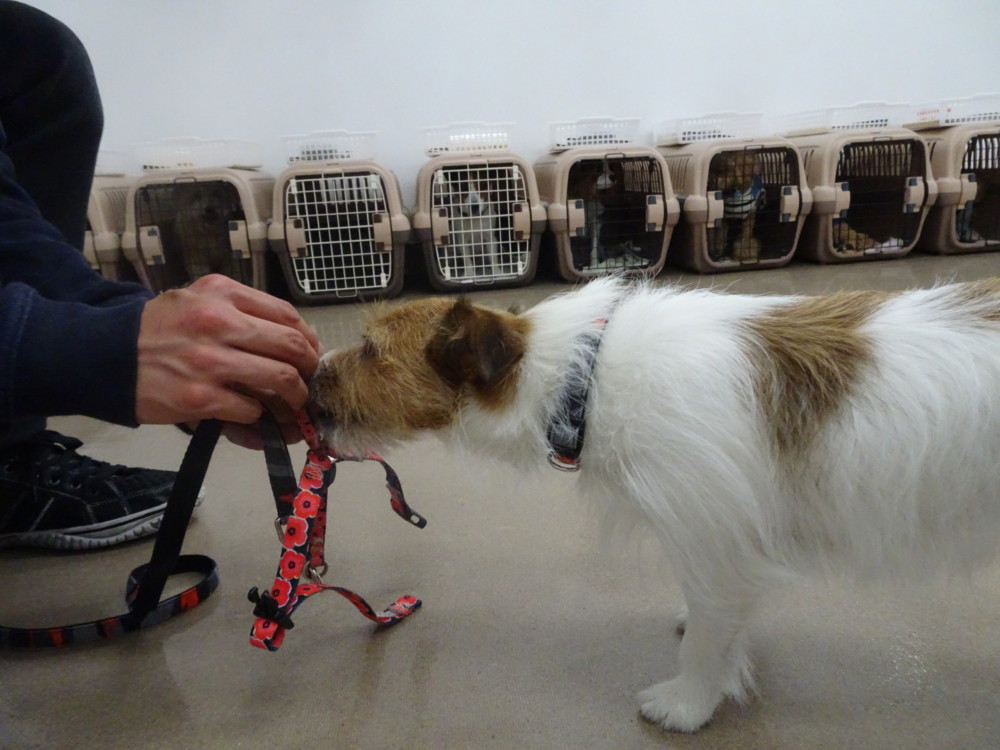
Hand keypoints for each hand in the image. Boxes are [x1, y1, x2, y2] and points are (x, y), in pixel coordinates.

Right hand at [135, 275, 319, 433]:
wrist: (105, 355)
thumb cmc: (157, 330)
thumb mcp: (197, 299)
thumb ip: (241, 310)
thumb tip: (293, 340)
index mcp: (222, 294)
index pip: (287, 314)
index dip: (308, 339)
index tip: (310, 354)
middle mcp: (218, 322)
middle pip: (291, 346)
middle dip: (309, 369)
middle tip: (308, 383)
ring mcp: (209, 361)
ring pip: (280, 378)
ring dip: (294, 397)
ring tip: (293, 405)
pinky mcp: (199, 397)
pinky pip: (250, 409)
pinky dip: (259, 417)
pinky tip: (254, 416)